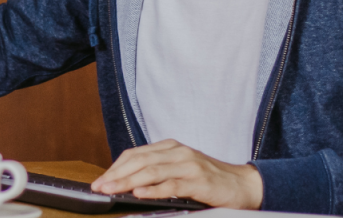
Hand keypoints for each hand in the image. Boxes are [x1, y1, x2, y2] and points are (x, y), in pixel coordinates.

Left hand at [90, 140, 262, 209]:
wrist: (243, 185)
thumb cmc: (209, 180)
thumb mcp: (180, 169)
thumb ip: (157, 172)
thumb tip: (126, 183)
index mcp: (170, 147)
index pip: (135, 154)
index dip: (115, 167)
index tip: (100, 180)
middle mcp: (178, 151)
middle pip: (139, 161)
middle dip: (116, 175)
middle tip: (99, 187)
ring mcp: (188, 164)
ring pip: (152, 171)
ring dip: (128, 182)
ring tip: (112, 190)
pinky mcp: (198, 180)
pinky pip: (171, 185)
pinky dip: (153, 190)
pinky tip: (139, 195)